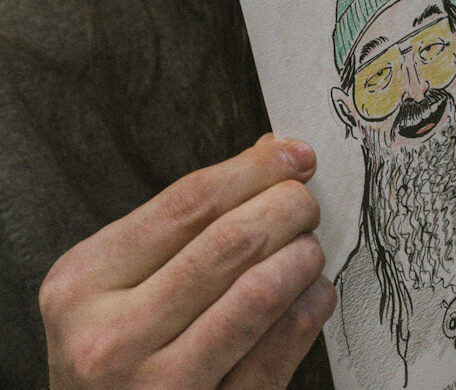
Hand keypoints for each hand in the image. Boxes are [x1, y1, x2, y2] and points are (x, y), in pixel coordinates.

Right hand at [40, 134, 334, 389]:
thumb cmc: (117, 348)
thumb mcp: (120, 280)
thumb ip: (188, 217)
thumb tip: (272, 151)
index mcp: (82, 283)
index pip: (191, 201)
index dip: (257, 169)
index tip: (295, 156)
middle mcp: (110, 340)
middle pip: (233, 240)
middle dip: (290, 207)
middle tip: (306, 205)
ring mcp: (157, 388)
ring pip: (262, 291)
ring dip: (304, 256)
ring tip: (308, 249)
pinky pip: (281, 346)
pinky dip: (310, 305)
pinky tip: (311, 294)